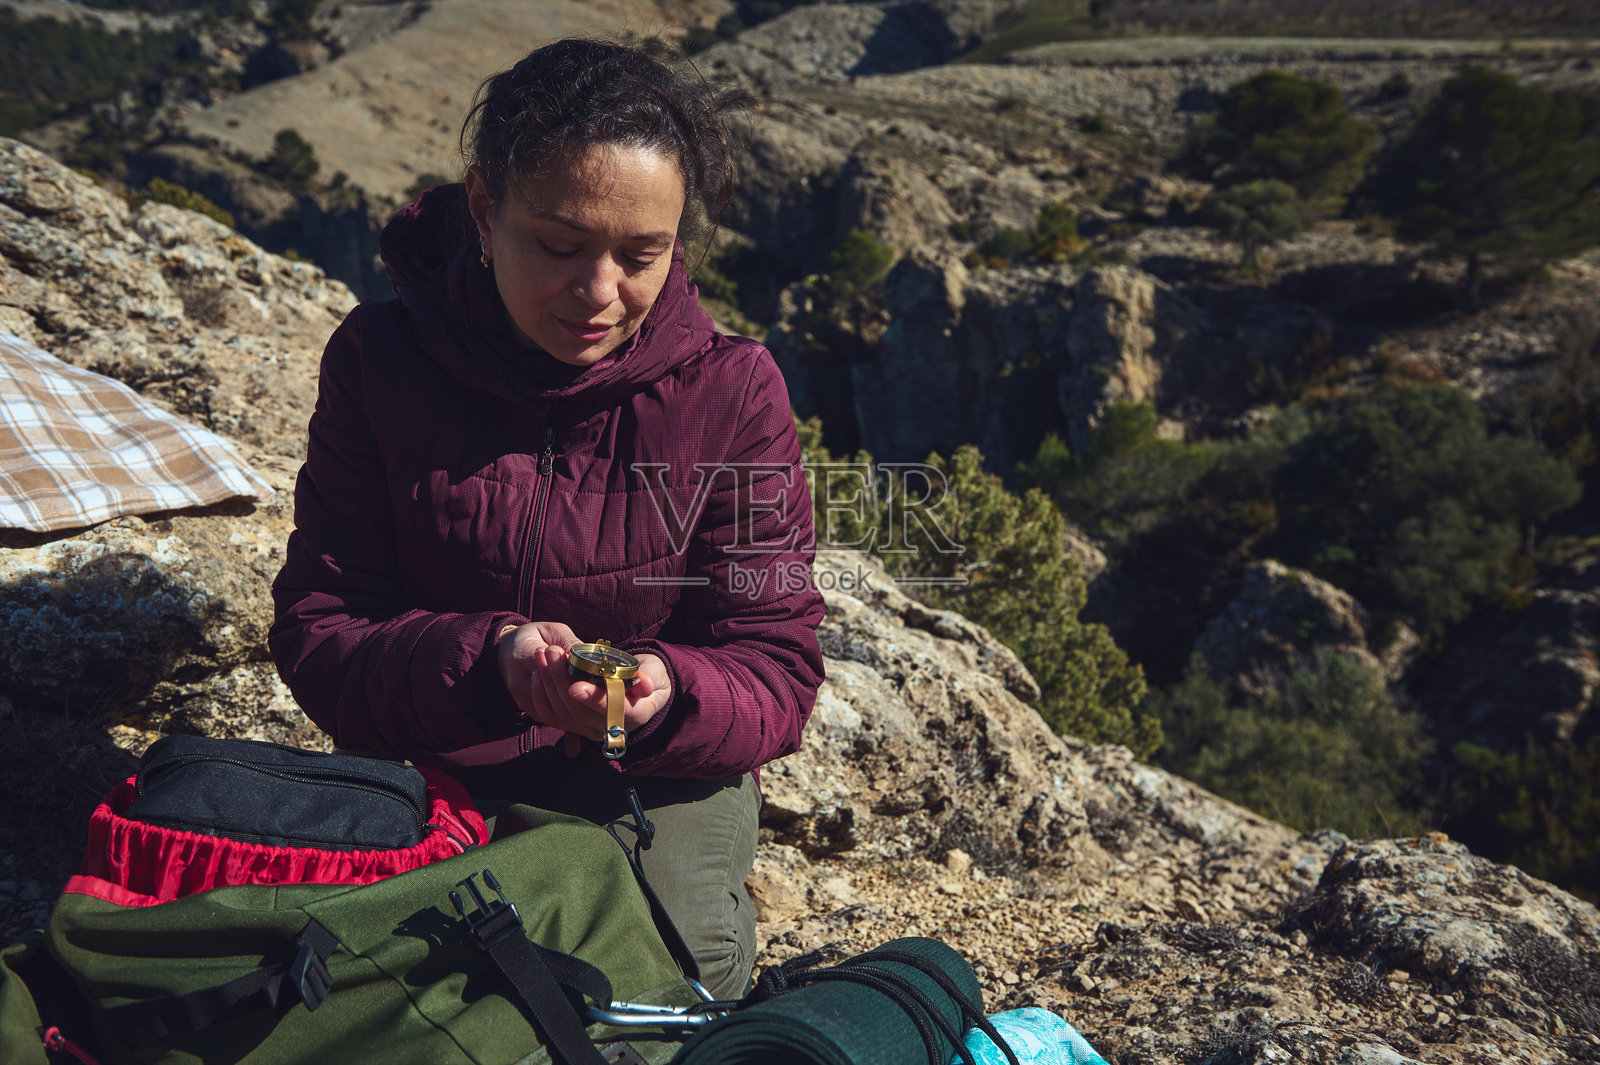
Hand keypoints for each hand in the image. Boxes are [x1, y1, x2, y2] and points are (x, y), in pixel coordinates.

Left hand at [498, 623, 670, 742]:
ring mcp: (589, 730)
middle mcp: (610, 728)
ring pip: (563, 714)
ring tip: (543, 654)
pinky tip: (539, 671)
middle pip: (580, 712)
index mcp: (635, 714)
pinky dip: (541, 694)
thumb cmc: (648, 673)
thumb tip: (646, 684)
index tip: (576, 686)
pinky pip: (552, 717)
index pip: (613, 710)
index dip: (594, 700)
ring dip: (549, 683)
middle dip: (562, 681)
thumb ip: (649, 675)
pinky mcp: (573, 726)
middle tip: (552, 652)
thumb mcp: (654, 670)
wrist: (637, 686)